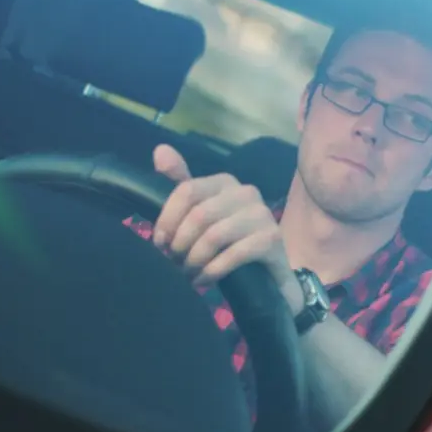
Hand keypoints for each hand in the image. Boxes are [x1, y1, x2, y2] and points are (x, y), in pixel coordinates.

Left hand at [151, 144, 293, 292]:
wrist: (267, 275)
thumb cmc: (229, 242)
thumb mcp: (201, 215)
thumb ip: (181, 185)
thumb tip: (159, 151)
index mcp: (225, 182)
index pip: (187, 190)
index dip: (168, 219)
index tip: (160, 243)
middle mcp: (246, 192)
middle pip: (199, 215)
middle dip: (181, 243)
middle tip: (174, 263)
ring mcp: (262, 215)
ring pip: (214, 236)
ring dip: (195, 260)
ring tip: (188, 274)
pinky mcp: (272, 240)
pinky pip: (233, 254)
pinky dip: (213, 271)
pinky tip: (204, 280)